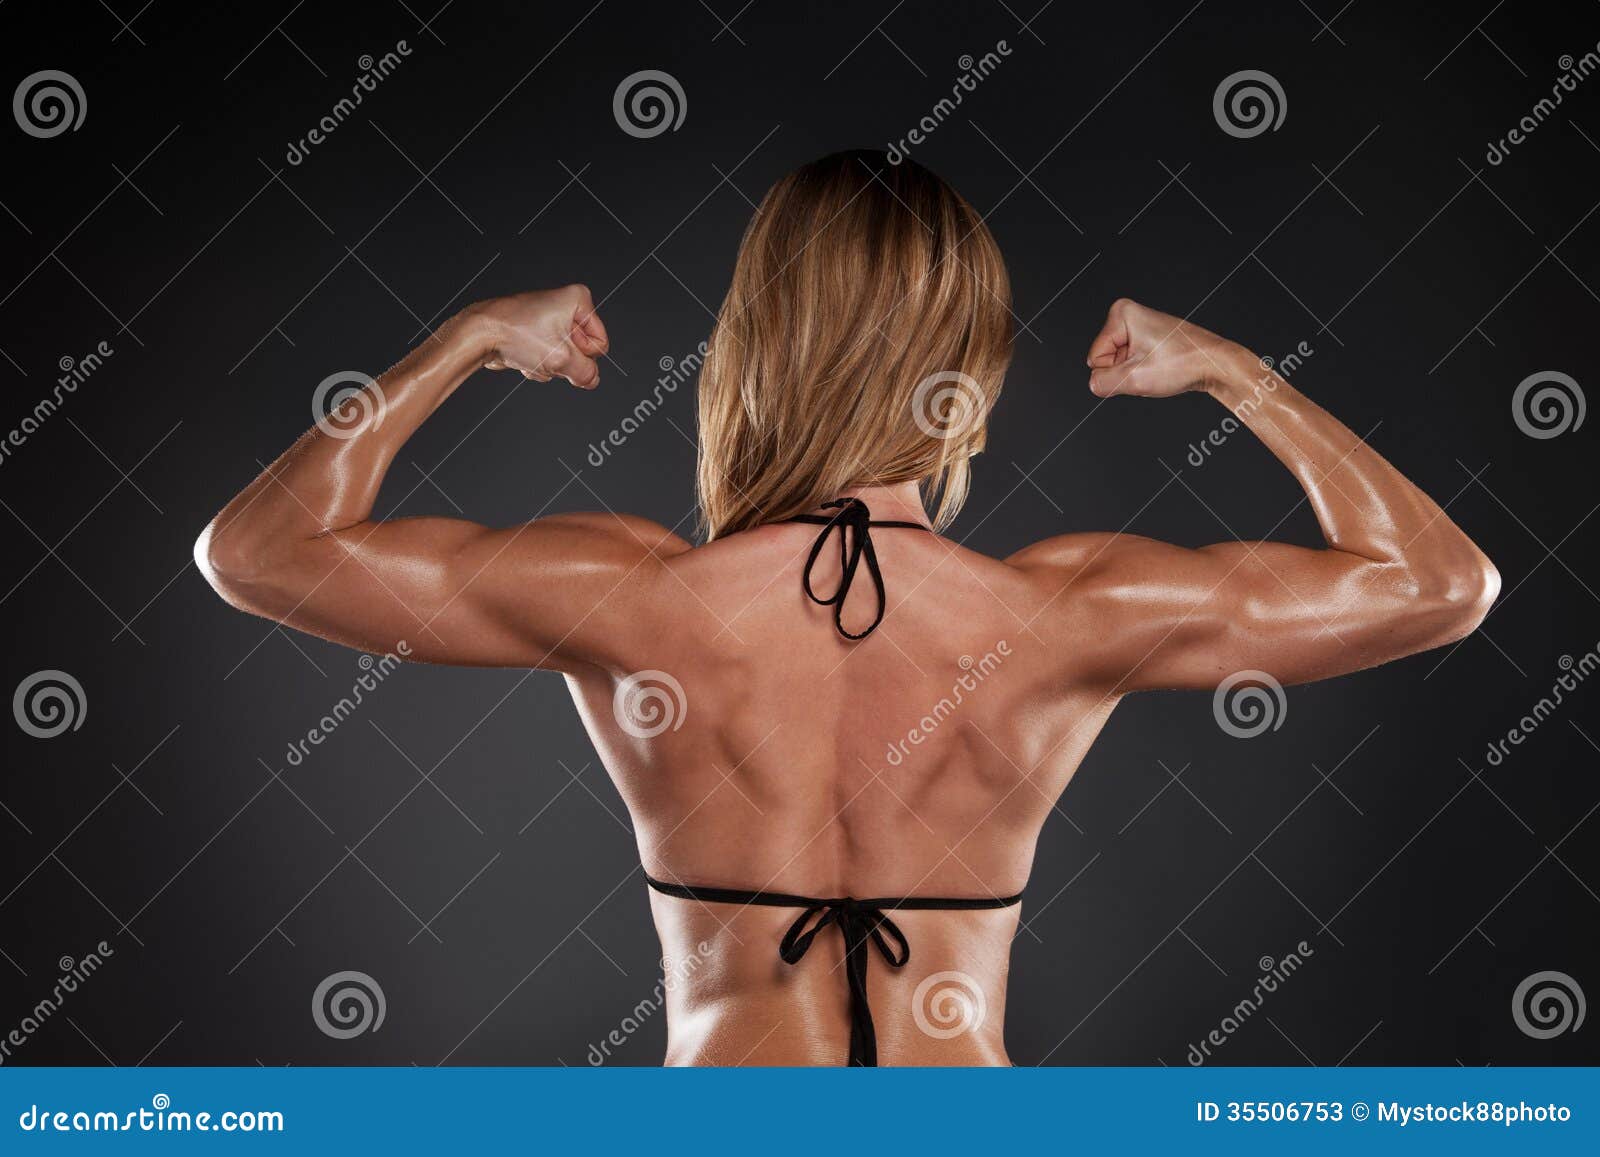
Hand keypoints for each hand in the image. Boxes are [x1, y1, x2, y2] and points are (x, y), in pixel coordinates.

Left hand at [470, 284, 608, 388]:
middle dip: (564, 361)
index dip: (584, 357)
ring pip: (563, 358)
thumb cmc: (514, 333)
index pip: (599, 344)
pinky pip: (547, 358)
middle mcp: (564, 307)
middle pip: (581, 352)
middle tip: (546, 355)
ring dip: (548, 365)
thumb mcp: (562, 359)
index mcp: (577, 301)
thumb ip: (586, 373)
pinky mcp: (534, 334)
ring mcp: (548, 321)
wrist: (479, 335)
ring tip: (531, 354)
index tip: (564, 353)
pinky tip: (523, 357)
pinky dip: (537, 363)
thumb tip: (592, 379)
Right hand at [1085, 298, 1238, 397]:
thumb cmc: (1184, 363)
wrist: (1216, 364)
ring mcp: (1141, 326)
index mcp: (1122, 314)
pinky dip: (1145, 371)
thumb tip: (1093, 384)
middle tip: (1151, 370)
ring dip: (1136, 373)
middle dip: (1126, 372)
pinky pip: (1134, 362)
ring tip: (1159, 368)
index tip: (1142, 367)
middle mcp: (1130, 314)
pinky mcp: (1150, 337)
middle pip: (1107, 358)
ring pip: (1120, 363)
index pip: (1095, 357)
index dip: (1115, 372)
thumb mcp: (1134, 379)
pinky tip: (1162, 368)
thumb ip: (1102, 383)